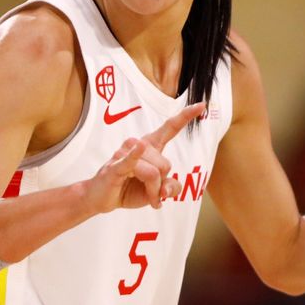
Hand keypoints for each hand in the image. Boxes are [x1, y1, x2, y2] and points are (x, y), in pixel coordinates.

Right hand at [84, 102, 206, 212]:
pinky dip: (135, 156)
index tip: (202, 106)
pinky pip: (130, 161)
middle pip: (165, 165)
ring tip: (146, 196)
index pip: (169, 128)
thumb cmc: (128, 189)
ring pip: (153, 173)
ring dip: (152, 191)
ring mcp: (125, 154)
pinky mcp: (115, 167)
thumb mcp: (155, 191)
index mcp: (150, 146)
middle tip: (153, 194)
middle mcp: (138, 145)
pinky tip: (139, 147)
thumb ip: (170, 187)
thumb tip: (168, 191)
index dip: (186, 117)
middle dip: (162, 184)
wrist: (102, 199)